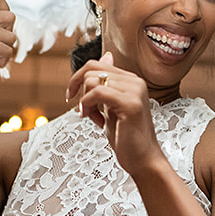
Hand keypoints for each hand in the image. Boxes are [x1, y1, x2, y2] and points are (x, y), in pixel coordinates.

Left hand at [65, 52, 163, 177]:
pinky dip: (88, 105)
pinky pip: (97, 93)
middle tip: (82, 110)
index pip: (98, 64)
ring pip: (93, 80)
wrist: (142, 159)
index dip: (78, 78)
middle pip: (92, 69)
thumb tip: (107, 56)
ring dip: (85, 101)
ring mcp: (135, 91)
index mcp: (131, 80)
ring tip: (92, 117)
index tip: (73, 96)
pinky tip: (92, 118)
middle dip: (79, 89)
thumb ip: (107, 85)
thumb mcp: (111, 106)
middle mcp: (135, 81)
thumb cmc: (126, 137)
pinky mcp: (131, 104)